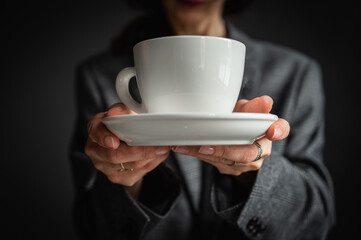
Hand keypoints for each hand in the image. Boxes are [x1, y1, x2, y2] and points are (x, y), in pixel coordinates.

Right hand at [84, 103, 169, 196]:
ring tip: (163, 148)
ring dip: (150, 157)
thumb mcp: (123, 112)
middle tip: (158, 146)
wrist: (126, 144)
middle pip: (114, 155)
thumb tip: (115, 112)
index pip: (96, 132)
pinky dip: (152, 163)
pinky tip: (158, 155)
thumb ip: (121, 109)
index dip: (104, 138)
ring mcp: (106, 167)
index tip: (114, 142)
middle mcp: (96, 151)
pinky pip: (138, 173)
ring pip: (130, 166)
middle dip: (139, 151)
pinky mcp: (119, 178)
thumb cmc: (124, 125)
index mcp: (95, 130)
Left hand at [171, 96, 289, 178]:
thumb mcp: (245, 110)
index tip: (271, 131)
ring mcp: (245, 164)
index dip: (279, 130)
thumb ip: (252, 107)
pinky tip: (183, 147)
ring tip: (184, 145)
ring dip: (203, 153)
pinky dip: (197, 155)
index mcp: (269, 132)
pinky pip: (214, 163)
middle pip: (246, 154)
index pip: (281, 130)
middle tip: (204, 146)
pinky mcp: (230, 169)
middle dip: (223, 150)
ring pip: (226, 161)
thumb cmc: (240, 119)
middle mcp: (260, 151)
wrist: (234, 138)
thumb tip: (266, 101)